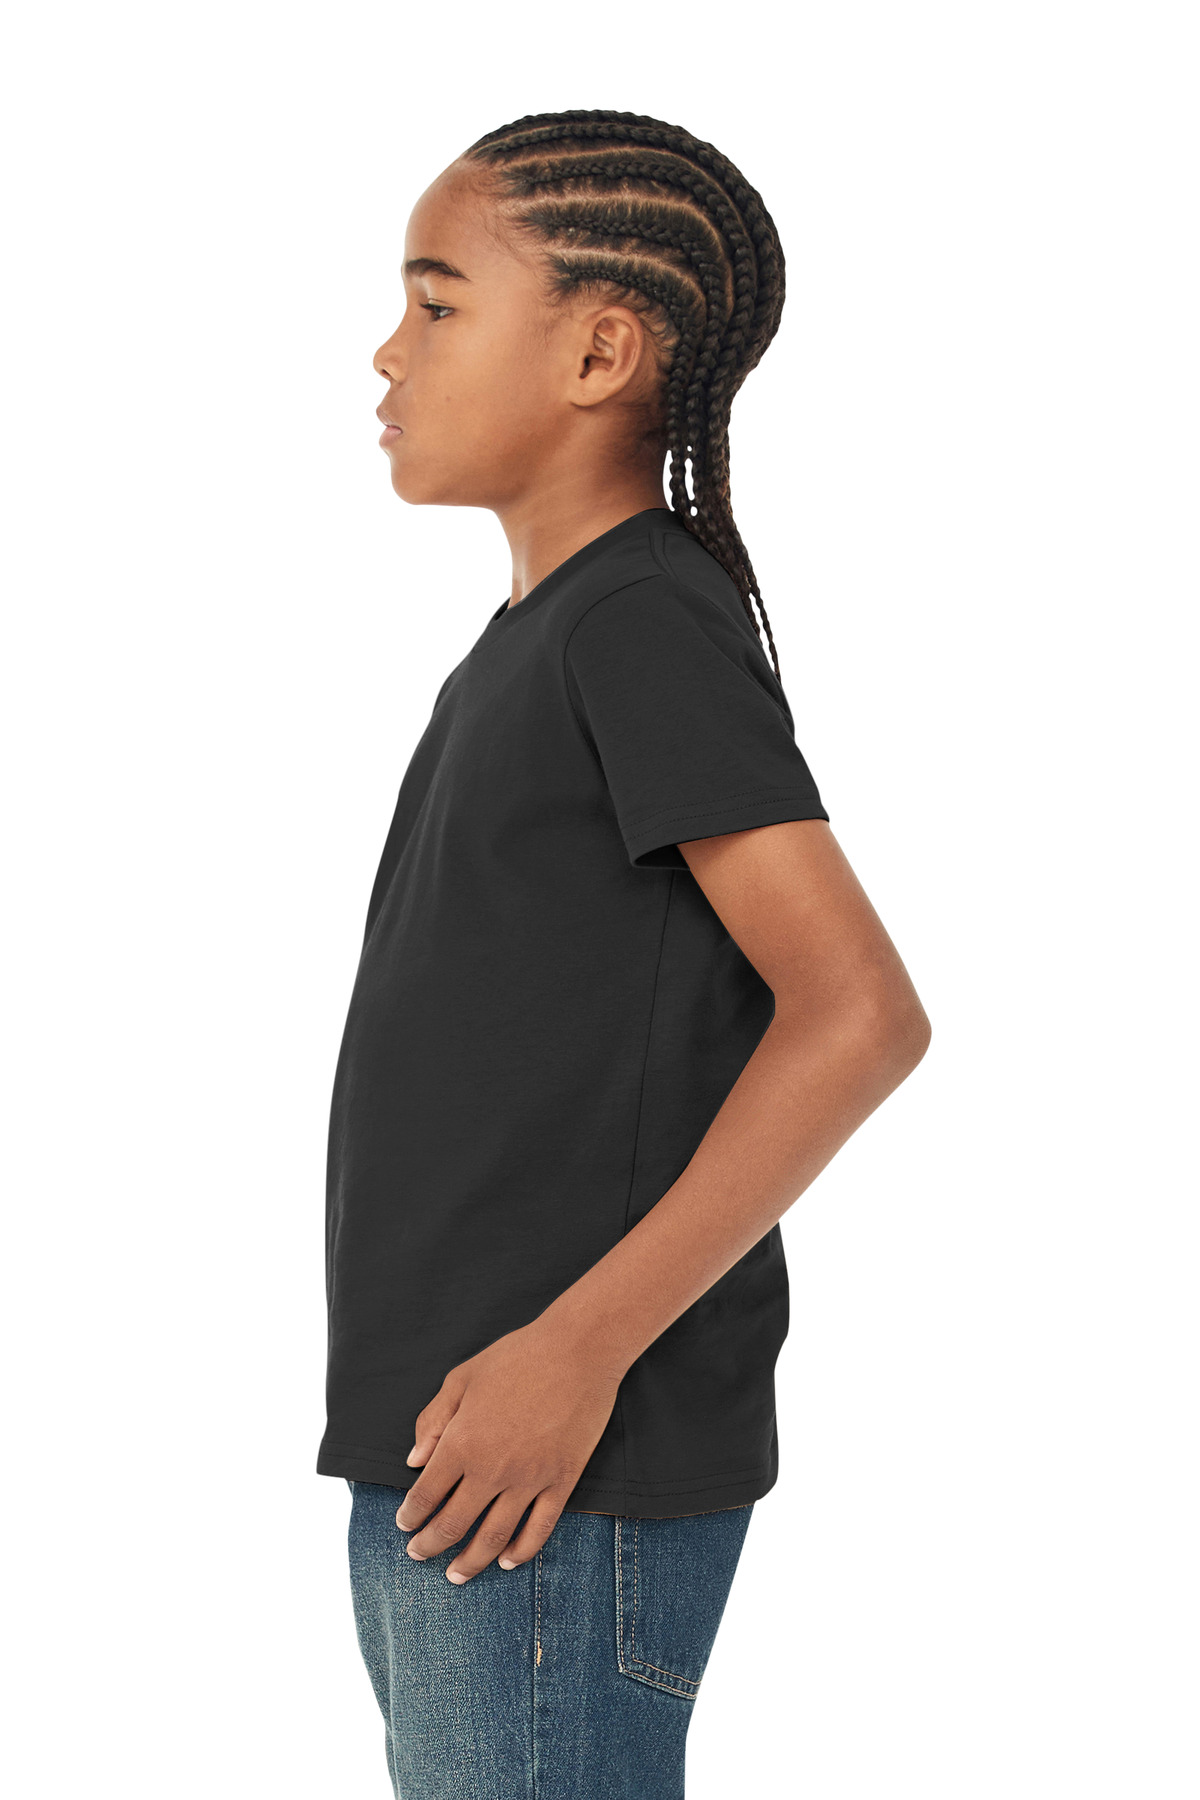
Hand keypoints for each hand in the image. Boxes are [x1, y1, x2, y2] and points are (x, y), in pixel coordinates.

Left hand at [395, 1320, 621, 1582]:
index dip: (411, 1515)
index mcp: (462, 1442)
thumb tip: (413, 1461)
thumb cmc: (517, 1356)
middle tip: (419, 1555)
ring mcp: (529, 1479)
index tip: (404, 1526)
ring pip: (493, 1537)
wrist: (578, 1351)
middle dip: (430, 1545)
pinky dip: (521, 1551)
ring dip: (470, 1561)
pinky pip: (539, 1529)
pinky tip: (507, 1561)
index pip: (426, 1494)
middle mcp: (491, 1469)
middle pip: (453, 1524)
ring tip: (456, 1574)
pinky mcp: (561, 1481)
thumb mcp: (462, 1378)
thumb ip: (433, 1420)